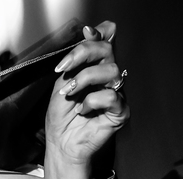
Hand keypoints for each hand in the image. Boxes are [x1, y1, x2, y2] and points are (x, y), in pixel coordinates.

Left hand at [44, 22, 128, 165]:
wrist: (61, 142)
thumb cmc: (61, 115)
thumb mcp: (63, 81)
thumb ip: (75, 61)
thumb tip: (88, 31)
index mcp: (95, 67)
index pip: (106, 41)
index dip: (99, 34)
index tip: (85, 32)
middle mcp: (108, 78)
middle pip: (107, 51)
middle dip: (83, 54)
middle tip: (64, 69)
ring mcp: (116, 93)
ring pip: (111, 71)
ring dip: (85, 79)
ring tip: (69, 93)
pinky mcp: (120, 111)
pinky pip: (112, 96)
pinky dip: (92, 102)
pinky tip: (82, 111)